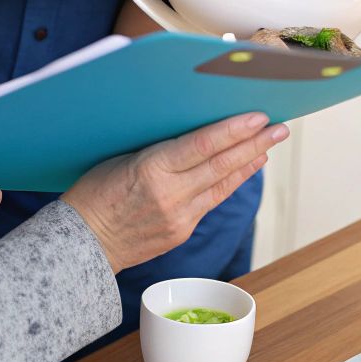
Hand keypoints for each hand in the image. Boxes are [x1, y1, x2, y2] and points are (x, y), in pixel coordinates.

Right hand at [62, 112, 287, 270]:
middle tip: (280, 127)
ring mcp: (179, 216)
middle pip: (222, 164)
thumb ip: (160, 147)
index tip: (258, 117)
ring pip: (223, 184)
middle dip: (255, 143)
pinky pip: (212, 201)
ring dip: (249, 162)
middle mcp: (171, 194)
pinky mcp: (182, 231)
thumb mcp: (121, 157)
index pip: (204, 144)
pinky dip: (230, 182)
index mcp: (152, 169)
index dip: (235, 130)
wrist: (81, 244)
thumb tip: (194, 130)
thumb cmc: (94, 193)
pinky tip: (243, 169)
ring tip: (269, 144)